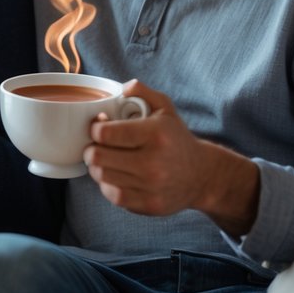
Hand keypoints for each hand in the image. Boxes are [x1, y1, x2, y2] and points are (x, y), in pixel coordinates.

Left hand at [83, 79, 259, 234]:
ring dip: (96, 167)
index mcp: (155, 134)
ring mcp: (150, 186)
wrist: (202, 175)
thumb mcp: (165, 108)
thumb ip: (143, 92)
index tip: (99, 127)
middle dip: (91, 149)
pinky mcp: (148, 205)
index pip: (106, 134)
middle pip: (98, 157)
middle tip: (95, 145)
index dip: (95, 129)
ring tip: (104, 160)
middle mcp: (153, 162)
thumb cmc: (177, 138)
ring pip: (102, 176)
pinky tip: (115, 176)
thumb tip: (123, 88)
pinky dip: (107, 185)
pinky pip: (113, 195)